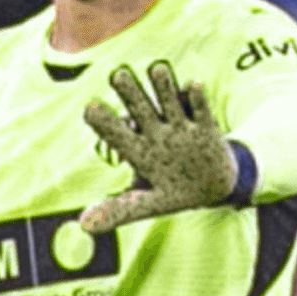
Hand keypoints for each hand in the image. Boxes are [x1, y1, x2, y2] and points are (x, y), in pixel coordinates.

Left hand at [79, 62, 238, 234]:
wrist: (213, 187)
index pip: (117, 134)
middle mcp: (156, 133)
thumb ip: (117, 211)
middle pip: (141, 110)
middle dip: (131, 94)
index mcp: (138, 150)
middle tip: (118, 75)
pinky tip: (193, 85)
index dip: (104, 122)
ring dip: (163, 88)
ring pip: (170, 103)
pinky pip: (202, 111)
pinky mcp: (206, 129)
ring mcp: (181, 128)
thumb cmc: (173, 192)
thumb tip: (83, 226)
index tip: (90, 108)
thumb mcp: (146, 205)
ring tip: (157, 69)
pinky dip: (198, 100)